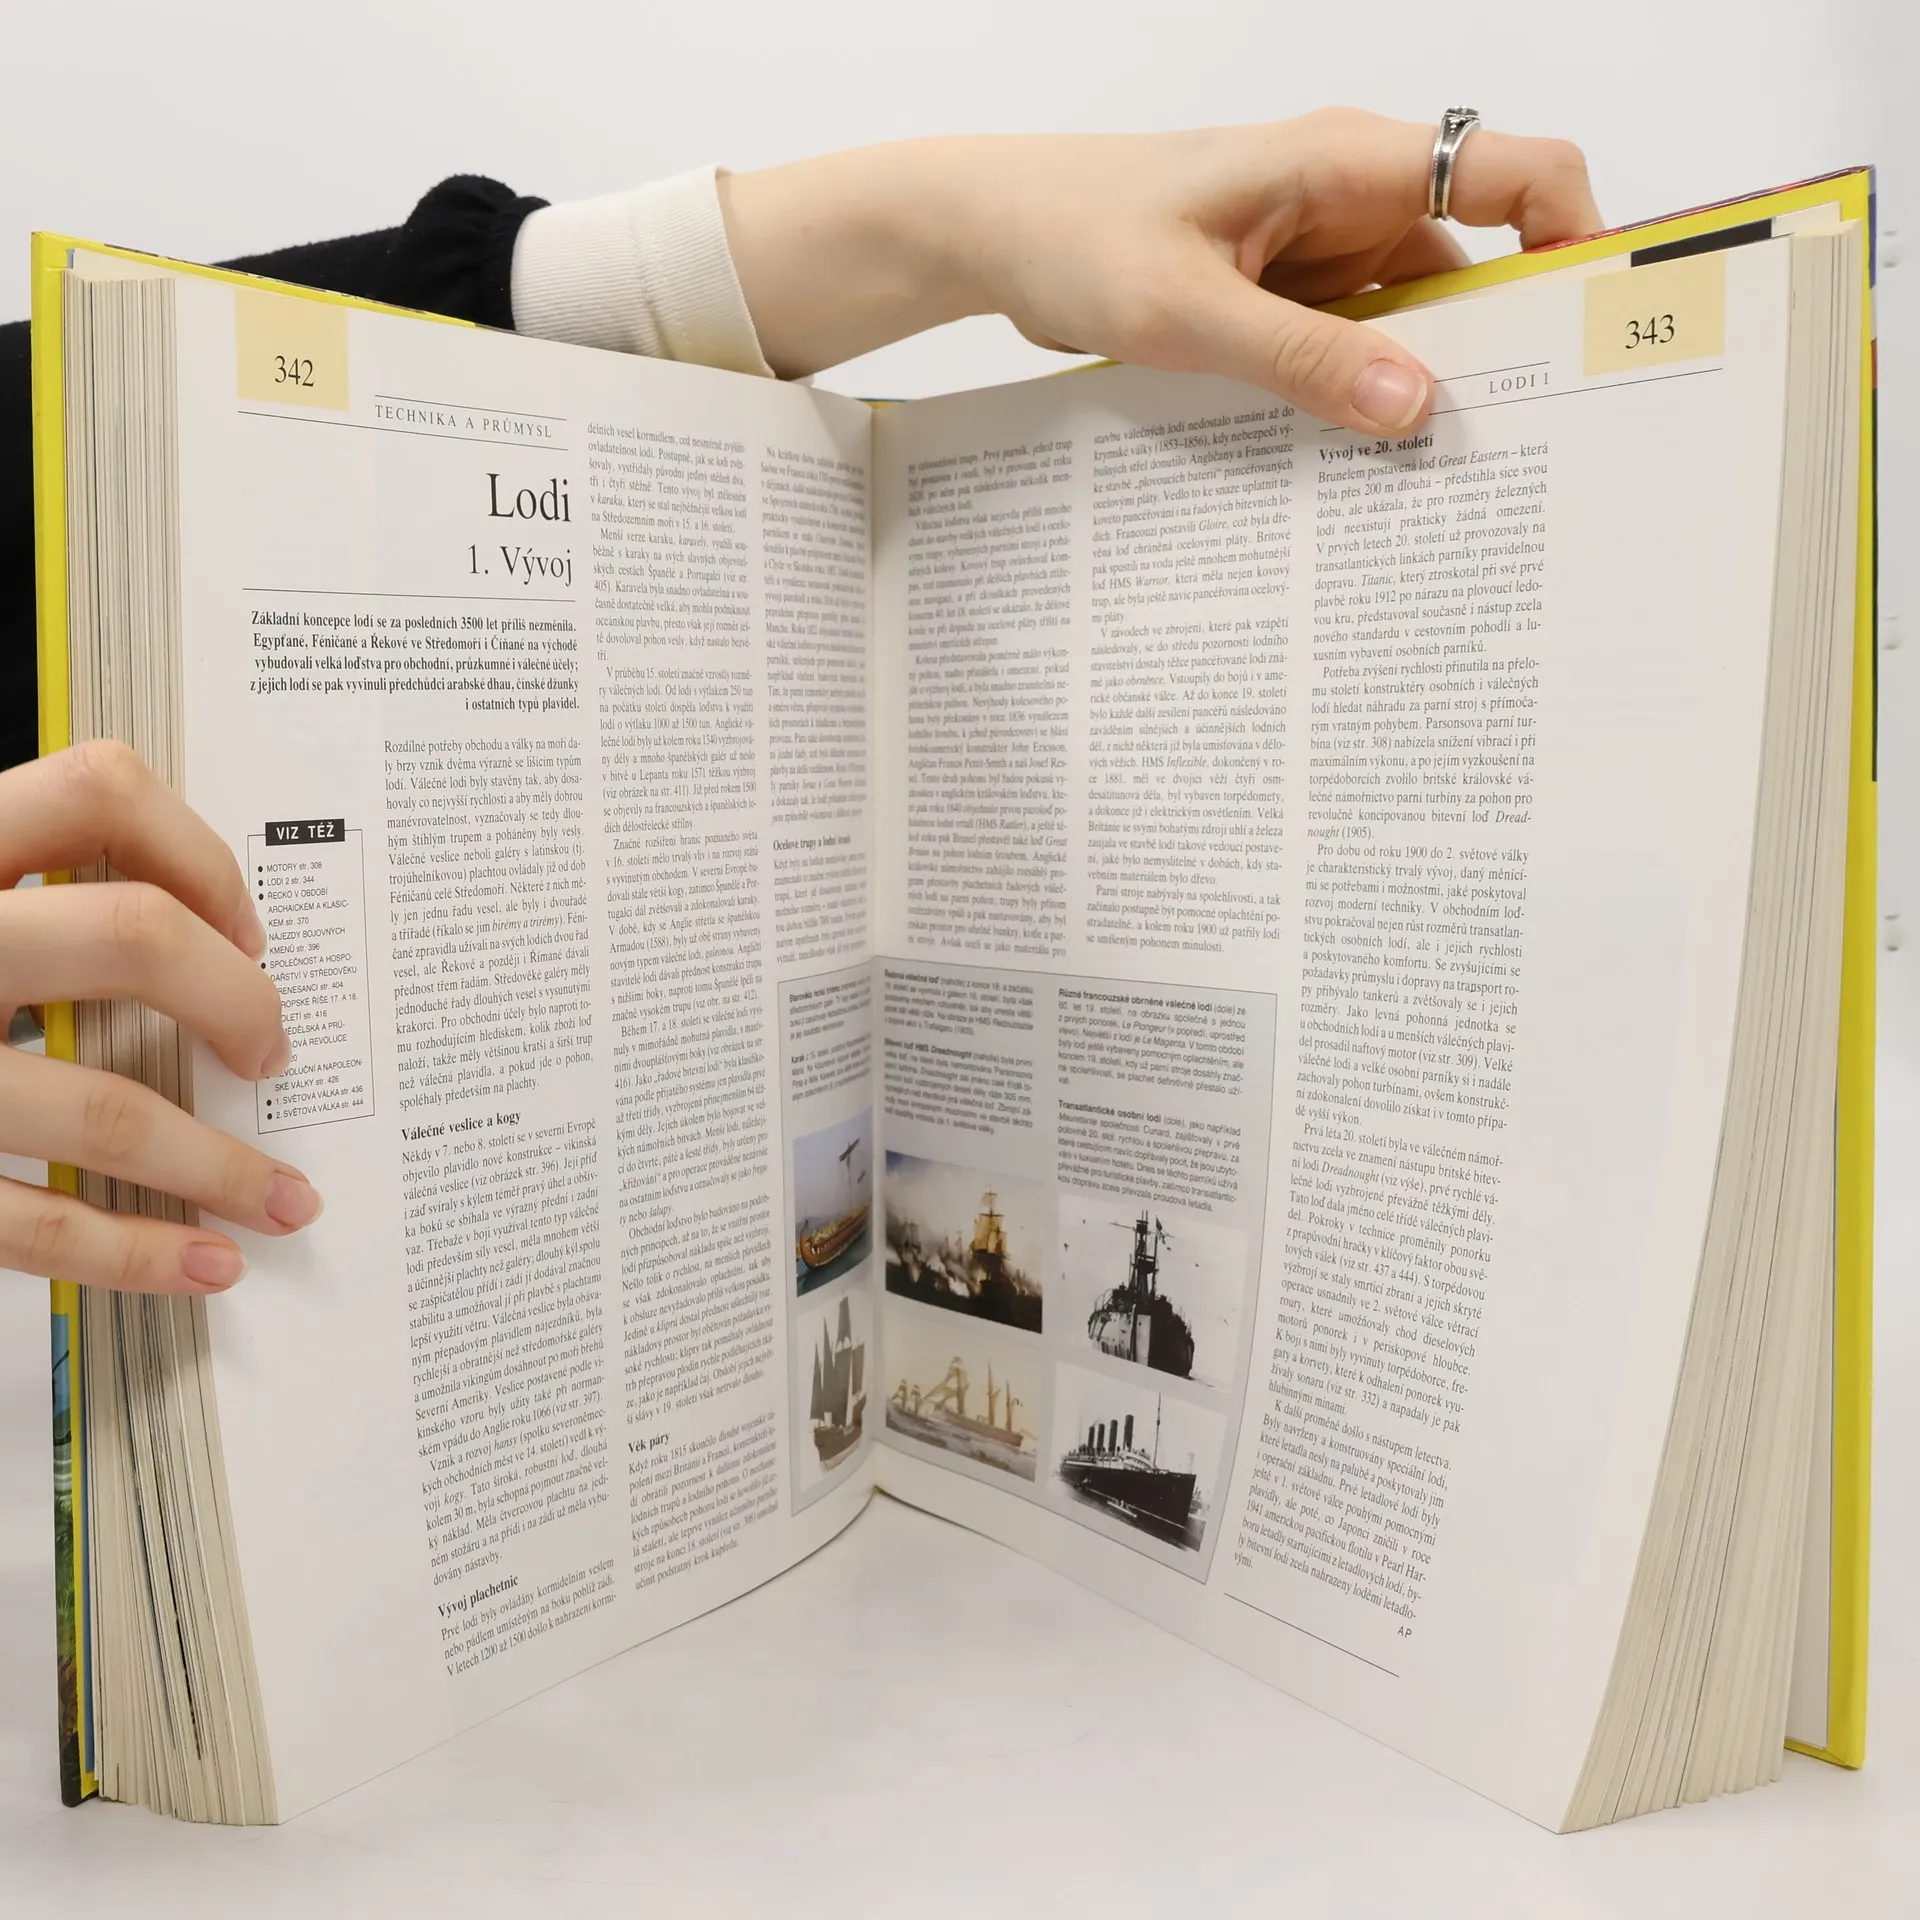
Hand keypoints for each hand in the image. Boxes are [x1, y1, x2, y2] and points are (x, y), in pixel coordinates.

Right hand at [0, 742, 321, 1292]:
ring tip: (285, 1199)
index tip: (246, 929)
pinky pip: (38, 1224)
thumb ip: (28, 892)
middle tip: (270, 1050)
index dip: (198, 857)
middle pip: (133, 935)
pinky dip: (138, 1253)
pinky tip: (206, 1262)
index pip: (95, 793)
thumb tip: (205, 933)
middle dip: (239, 1000)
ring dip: (221, 1169)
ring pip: (104, 1109)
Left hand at [722, 109, 1599, 430]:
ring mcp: (1320, 248)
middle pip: (1477, 264)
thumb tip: (1416, 408)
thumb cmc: (1078, 235)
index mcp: (1347, 162)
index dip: (1578, 235)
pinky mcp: (1286, 293)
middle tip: (1521, 443)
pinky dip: (1360, 394)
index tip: (1598, 329)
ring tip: (1439, 476)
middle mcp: (1351, 197)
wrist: (996, 234)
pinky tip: (1360, 460)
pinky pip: (1352, 345)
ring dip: (1421, 385)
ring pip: (1413, 318)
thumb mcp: (1187, 311)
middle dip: (1502, 346)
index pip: (1515, 170)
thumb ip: (1302, 359)